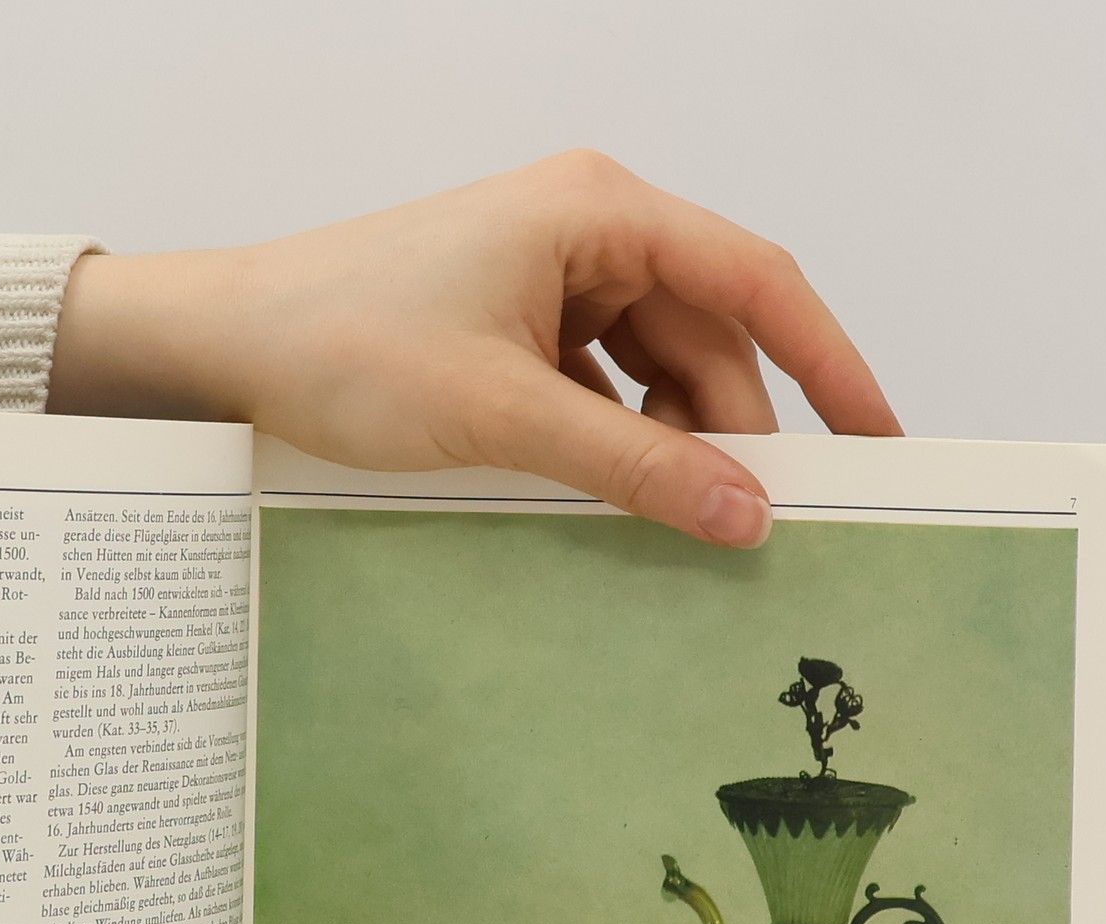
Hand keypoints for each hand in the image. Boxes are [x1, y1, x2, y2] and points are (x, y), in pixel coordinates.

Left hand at [49, 150, 899, 547]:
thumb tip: (743, 515)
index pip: (756, 283)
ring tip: (681, 528)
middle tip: (760, 529)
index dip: (830, 364)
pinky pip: (601, 389)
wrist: (226, 346)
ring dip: (670, 447)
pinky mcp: (516, 328)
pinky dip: (617, 444)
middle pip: (707, 340)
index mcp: (599, 211)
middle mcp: (587, 231)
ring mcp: (550, 280)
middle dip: (734, 433)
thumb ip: (632, 466)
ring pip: (655, 373)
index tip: (878, 440)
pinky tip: (615, 501)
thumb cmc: (342, 343)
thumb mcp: (504, 415)